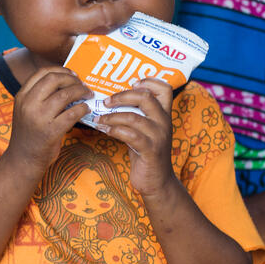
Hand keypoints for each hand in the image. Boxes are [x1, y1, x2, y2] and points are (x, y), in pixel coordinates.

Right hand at [7, 67, 90, 172]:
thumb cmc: (29, 134)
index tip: (72, 74)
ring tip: (87, 95)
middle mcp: (28, 104)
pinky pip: (72, 113)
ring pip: (65, 95)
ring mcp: (39, 118)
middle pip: (54, 79)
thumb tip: (66, 81)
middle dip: (72, 79)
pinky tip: (86, 109)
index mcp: (22, 96)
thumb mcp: (26, 110)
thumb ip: (39, 96)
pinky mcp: (51, 132)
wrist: (23, 160)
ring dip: (80, 92)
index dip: (60, 70)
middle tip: (82, 85)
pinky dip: (83, 108)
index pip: (42, 73)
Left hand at [98, 78, 174, 197]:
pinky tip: (105, 129)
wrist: (157, 181)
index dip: (149, 81)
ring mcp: (158, 136)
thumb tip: (112, 101)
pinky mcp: (150, 150)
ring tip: (99, 118)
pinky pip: (130, 135)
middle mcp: (164, 122)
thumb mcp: (144, 131)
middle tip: (105, 101)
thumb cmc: (146, 154)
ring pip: (134, 117)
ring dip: (112, 116)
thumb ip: (136, 116)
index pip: (165, 89)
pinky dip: (115, 130)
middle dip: (122, 96)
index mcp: (164, 115)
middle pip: (145, 98)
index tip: (131, 83)